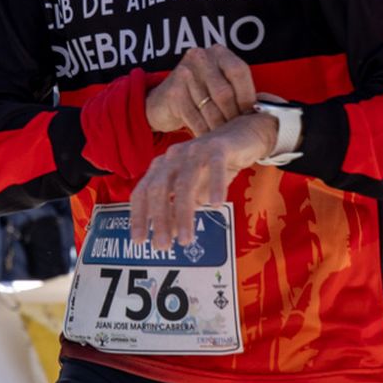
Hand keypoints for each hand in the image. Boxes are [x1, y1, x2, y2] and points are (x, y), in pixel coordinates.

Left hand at [130, 112, 275, 251]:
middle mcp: (174, 157)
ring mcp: (194, 150)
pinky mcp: (218, 146)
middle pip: (159, 188)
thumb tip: (168, 236)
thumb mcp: (195, 190)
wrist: (243, 135)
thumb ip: (179, 208)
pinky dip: (214, 185)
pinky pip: (214, 166)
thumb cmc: (214, 166)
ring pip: (185, 183)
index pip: (143, 191)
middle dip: (159, 219)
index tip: (139, 241)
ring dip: (183, 213)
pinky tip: (215, 204)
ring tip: (186, 239)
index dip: (138, 216)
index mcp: (163, 166)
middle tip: (163, 246)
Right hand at [145, 45, 258, 136]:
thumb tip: (265, 112)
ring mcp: (184, 73)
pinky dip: (204, 131)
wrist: (163, 101)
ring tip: (225, 139)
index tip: (251, 115)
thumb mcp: (219, 84)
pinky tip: (208, 140)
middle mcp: (200, 58)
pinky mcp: (173, 92)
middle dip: (233, 117)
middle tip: (238, 132)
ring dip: (219, 128)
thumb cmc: (199, 95)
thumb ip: (237, 91)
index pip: (239, 71)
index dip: (247, 95)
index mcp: (218, 53)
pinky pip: (194, 117)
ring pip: (209, 108)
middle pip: (224, 92)